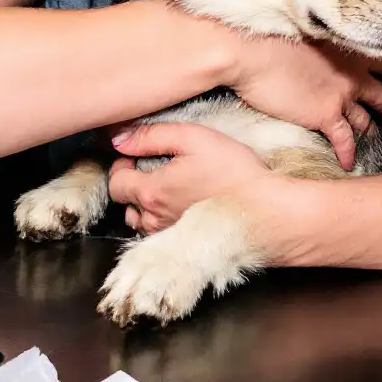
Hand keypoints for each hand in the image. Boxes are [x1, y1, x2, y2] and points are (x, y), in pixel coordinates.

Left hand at [109, 122, 271, 233]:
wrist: (266, 209)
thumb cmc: (235, 173)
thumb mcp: (194, 138)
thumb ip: (152, 136)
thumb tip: (119, 138)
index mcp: (152, 192)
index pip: (115, 183)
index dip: (121, 165)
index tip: (136, 156)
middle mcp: (155, 219)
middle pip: (124, 204)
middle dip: (132, 184)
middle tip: (153, 169)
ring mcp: (169, 236)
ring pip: (140, 222)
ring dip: (144, 205)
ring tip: (167, 188)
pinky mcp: (184, 246)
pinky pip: (159, 235)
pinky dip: (161, 220)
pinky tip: (181, 205)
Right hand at [226, 35, 381, 170]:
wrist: (255, 53)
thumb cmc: (271, 39)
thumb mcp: (308, 37)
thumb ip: (322, 50)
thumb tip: (317, 57)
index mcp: (348, 51)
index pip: (378, 64)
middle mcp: (352, 74)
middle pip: (380, 95)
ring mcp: (342, 97)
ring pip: (364, 119)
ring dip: (369, 130)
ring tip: (370, 139)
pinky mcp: (326, 116)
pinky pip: (345, 139)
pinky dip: (348, 153)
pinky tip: (348, 163)